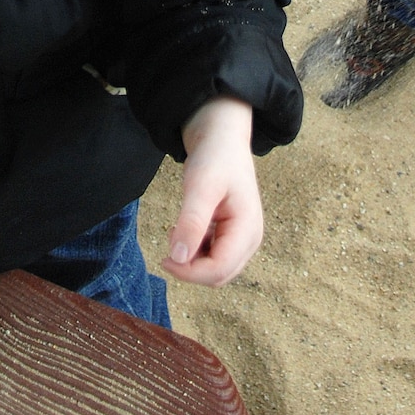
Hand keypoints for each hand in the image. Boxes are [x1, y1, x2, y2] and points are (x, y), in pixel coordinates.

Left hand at [165, 96, 261, 285]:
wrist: (222, 139)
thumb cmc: (215, 158)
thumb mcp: (200, 187)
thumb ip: (192, 223)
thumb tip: (178, 258)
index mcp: (248, 229)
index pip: (219, 270)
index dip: (189, 272)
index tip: (164, 257)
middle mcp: (250, 240)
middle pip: (218, 276)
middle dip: (190, 267)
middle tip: (171, 236)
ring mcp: (243, 239)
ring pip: (214, 270)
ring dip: (192, 259)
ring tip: (179, 228)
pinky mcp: (232, 236)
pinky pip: (212, 257)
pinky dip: (195, 250)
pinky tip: (185, 229)